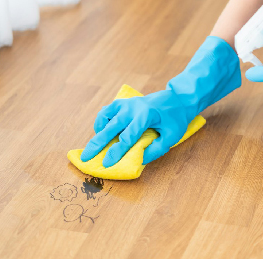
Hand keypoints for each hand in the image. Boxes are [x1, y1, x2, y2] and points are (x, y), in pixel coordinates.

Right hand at [81, 36, 240, 166]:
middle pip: (111, 127)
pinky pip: (107, 111)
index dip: (117, 152)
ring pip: (106, 116)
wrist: (177, 98)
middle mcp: (133, 108)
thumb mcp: (171, 136)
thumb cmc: (175, 119)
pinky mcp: (123, 103)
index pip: (128, 137)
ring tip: (95, 145)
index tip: (106, 164)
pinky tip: (103, 131)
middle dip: (98, 143)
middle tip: (85, 157)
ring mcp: (127, 104)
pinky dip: (101, 121)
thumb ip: (155, 149)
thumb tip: (137, 160)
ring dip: (99, 131)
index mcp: (146, 115)